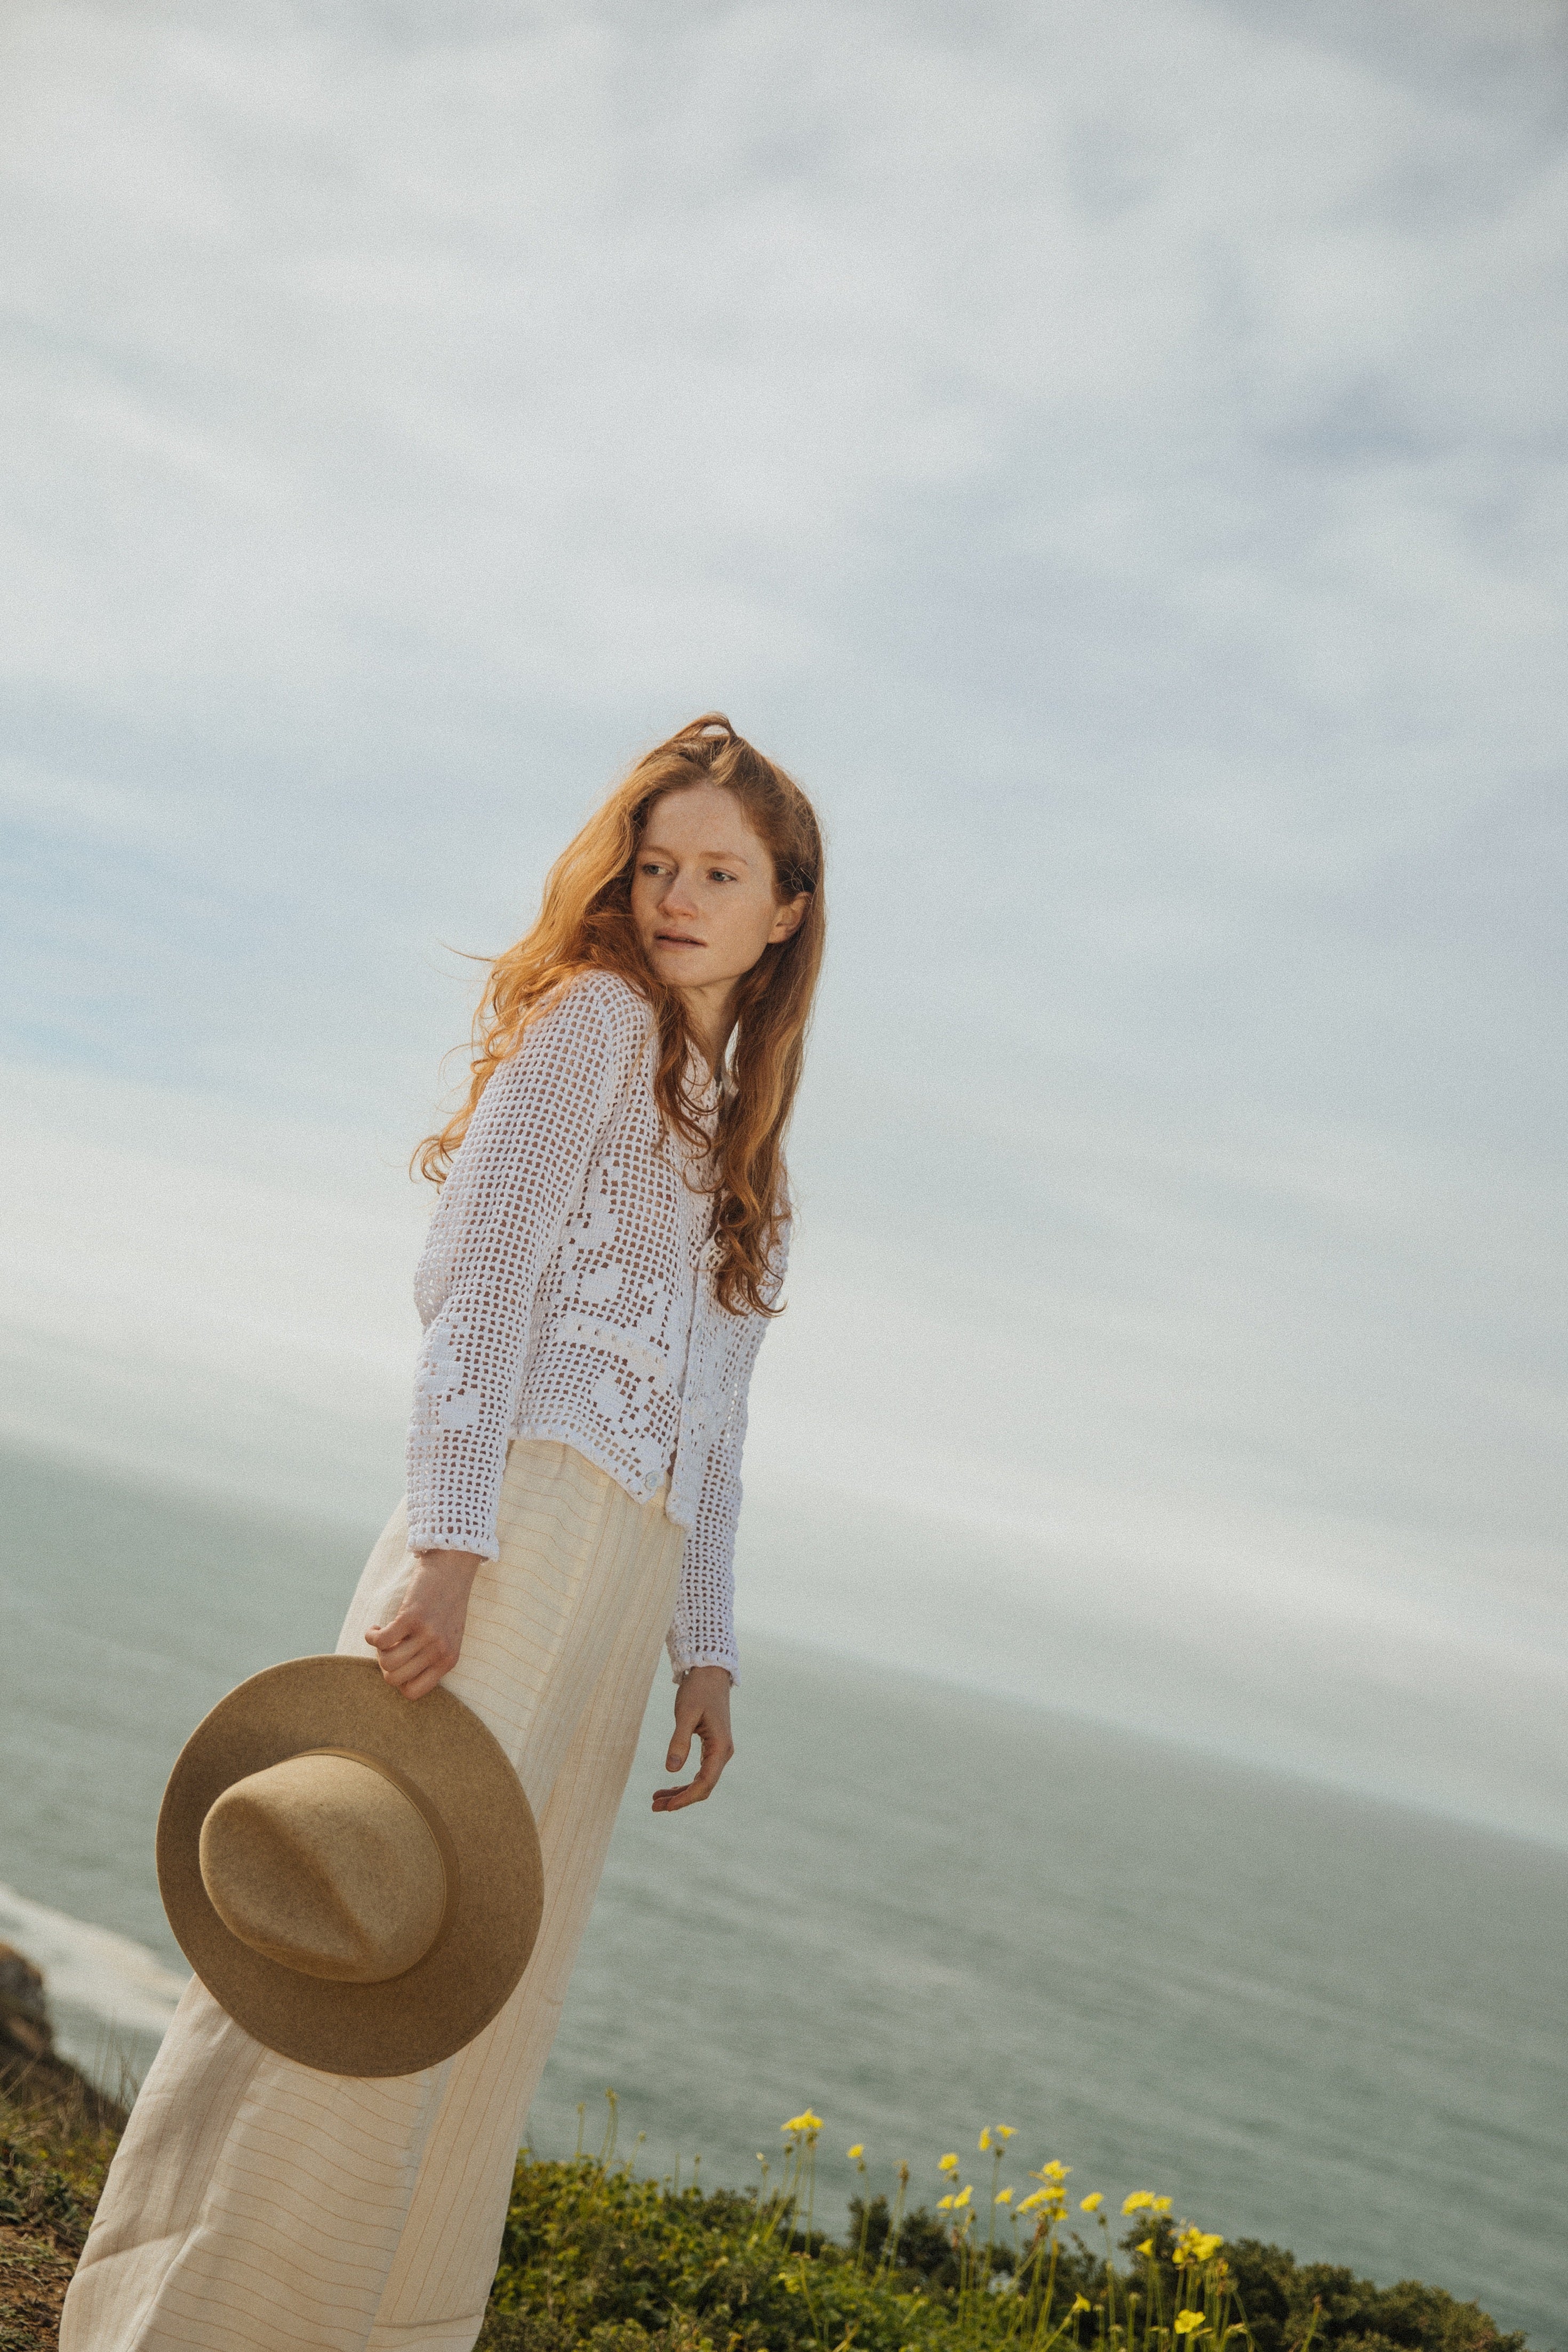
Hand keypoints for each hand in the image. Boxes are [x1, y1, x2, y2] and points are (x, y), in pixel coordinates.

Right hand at [364, 1550, 481, 1699]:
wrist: (453, 1569)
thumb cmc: (446, 1604)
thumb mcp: (447, 1638)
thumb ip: (430, 1658)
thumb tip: (397, 1678)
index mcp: (449, 1661)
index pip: (414, 1692)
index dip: (399, 1681)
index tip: (399, 1664)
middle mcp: (439, 1651)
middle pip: (395, 1679)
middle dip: (384, 1665)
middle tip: (389, 1647)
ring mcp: (427, 1635)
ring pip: (386, 1662)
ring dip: (378, 1650)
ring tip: (385, 1635)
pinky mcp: (412, 1617)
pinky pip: (380, 1641)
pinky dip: (371, 1635)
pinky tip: (376, 1627)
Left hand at [652, 1665, 734, 1811]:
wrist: (710, 1672)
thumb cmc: (698, 1690)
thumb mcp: (685, 1713)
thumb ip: (679, 1741)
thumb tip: (670, 1770)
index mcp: (720, 1747)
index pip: (705, 1783)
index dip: (686, 1798)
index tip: (666, 1807)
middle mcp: (723, 1752)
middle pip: (703, 1786)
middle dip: (680, 1799)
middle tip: (654, 1807)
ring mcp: (719, 1750)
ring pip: (701, 1781)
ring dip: (681, 1792)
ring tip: (657, 1800)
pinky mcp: (712, 1746)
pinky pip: (700, 1771)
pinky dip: (685, 1780)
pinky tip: (669, 1784)